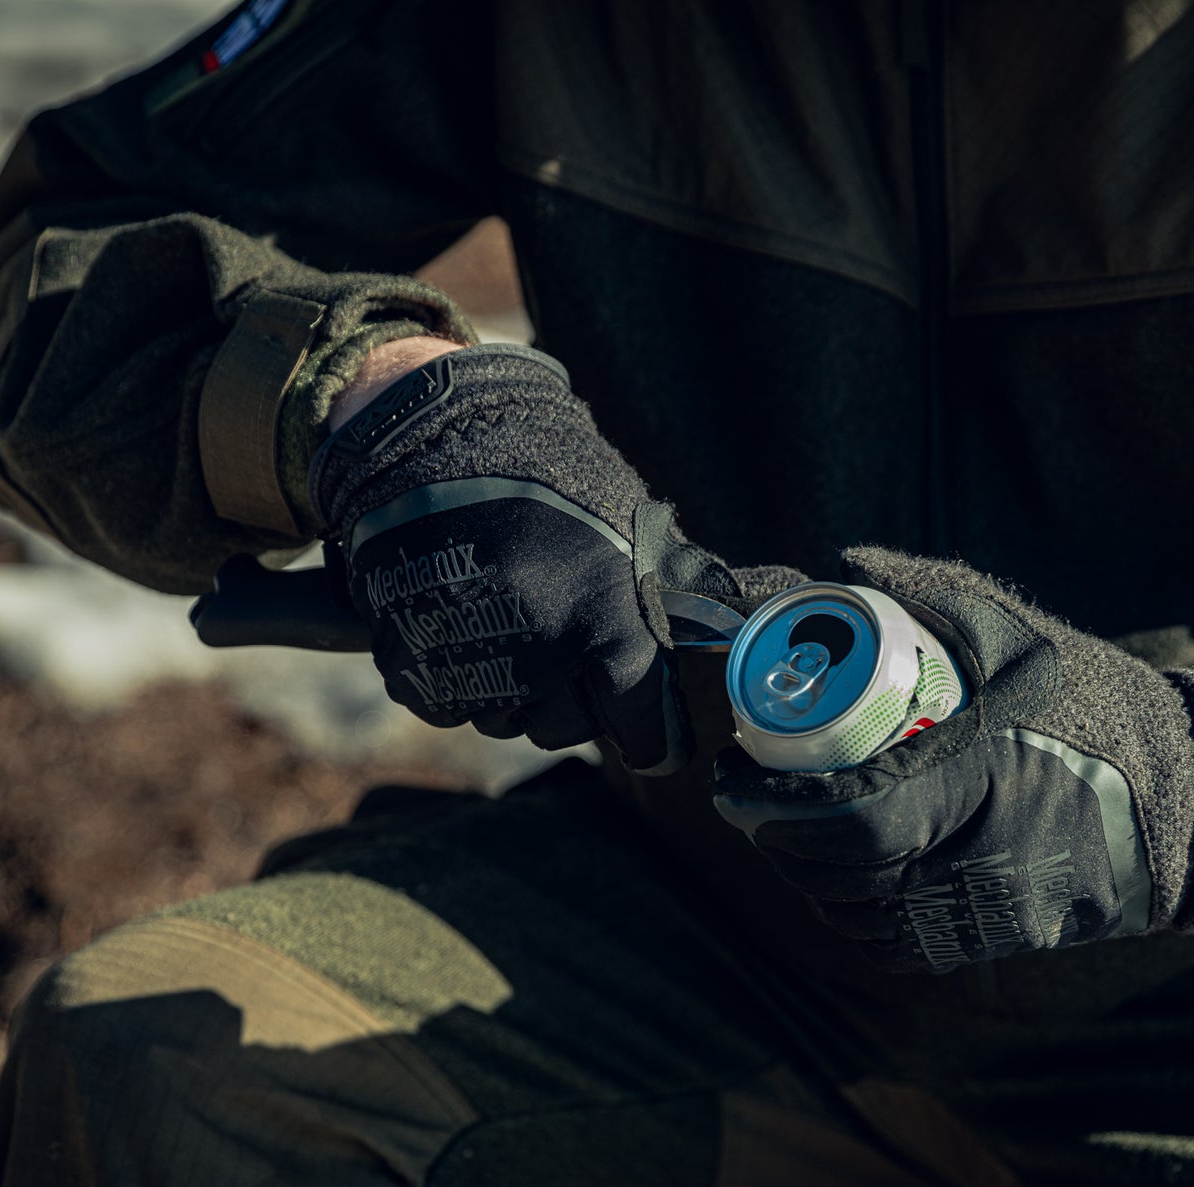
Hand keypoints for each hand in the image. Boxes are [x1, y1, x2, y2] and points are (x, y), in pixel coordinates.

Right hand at [310, 341, 746, 773]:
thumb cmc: (554, 483)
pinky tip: (466, 623)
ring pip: (507, 720)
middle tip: (566, 642)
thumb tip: (782, 600)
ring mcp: (472, 663)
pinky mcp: (411, 666)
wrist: (434, 441)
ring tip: (514, 621)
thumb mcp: (633, 530)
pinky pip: (450, 705)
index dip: (649, 735)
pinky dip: (460, 677)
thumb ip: (685, 589)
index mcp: (607, 621)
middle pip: (568, 729)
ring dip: (517, 689)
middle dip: (574, 699)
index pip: (640, 725)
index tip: (651, 737)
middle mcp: (541, 653)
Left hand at [712, 549, 1193, 970]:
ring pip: (857, 914)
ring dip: (808, 872)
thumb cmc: (1103, 707)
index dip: (783, 805)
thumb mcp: (1022, 638)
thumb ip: (929, 595)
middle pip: (840, 872)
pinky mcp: (993, 945)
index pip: (855, 818)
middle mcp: (983, 862)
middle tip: (750, 790)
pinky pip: (893, 943)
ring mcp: (989, 915)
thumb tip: (833, 565)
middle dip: (780, 834)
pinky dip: (852, 908)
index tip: (740, 773)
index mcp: (986, 781)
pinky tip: (839, 868)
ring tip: (788, 822)